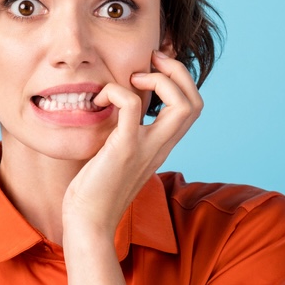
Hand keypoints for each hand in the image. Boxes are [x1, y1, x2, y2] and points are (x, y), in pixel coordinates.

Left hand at [62, 50, 203, 239]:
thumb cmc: (96, 190)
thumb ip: (125, 133)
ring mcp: (146, 147)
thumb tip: (114, 109)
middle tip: (150, 62)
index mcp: (162, 146)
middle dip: (178, 71)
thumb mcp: (118, 154)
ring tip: (131, 79)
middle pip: (195, 102)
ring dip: (158, 79)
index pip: (192, 107)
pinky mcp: (124, 148)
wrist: (88, 222)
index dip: (180, 80)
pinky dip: (117, 91)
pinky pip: (132, 106)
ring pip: (181, 104)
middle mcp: (161, 146)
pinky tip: (100, 99)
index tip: (154, 67)